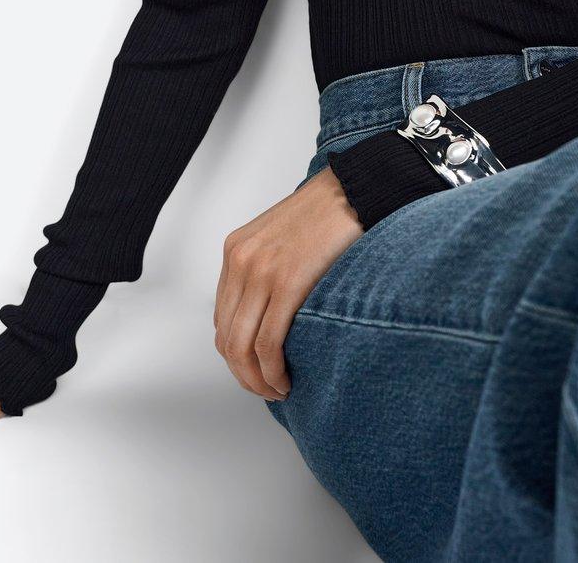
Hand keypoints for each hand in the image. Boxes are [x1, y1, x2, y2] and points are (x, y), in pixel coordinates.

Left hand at [214, 164, 363, 400]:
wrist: (356, 187)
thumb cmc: (328, 213)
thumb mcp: (280, 237)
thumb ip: (266, 269)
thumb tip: (268, 315)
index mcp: (236, 250)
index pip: (222, 318)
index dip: (236, 354)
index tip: (256, 370)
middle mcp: (241, 260)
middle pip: (227, 337)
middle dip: (243, 375)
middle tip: (265, 390)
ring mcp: (261, 271)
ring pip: (242, 346)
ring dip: (257, 380)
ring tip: (278, 390)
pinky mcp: (288, 282)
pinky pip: (268, 342)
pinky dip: (272, 371)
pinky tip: (286, 380)